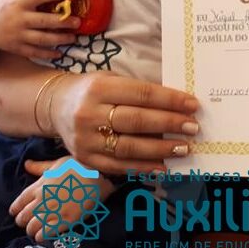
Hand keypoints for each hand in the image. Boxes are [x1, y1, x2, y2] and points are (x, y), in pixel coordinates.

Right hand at [0, 0, 79, 59]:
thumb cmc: (0, 7)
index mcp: (18, 3)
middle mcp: (19, 19)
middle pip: (43, 21)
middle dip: (62, 22)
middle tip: (77, 21)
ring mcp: (18, 35)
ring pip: (41, 39)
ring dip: (59, 39)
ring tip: (73, 38)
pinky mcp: (16, 48)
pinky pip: (34, 52)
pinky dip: (47, 54)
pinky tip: (59, 54)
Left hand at [9, 157, 114, 241]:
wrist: (99, 177)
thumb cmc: (79, 167)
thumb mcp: (59, 163)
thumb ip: (41, 167)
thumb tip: (26, 164)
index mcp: (41, 185)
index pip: (19, 202)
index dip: (16, 209)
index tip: (16, 212)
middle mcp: (44, 200)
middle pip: (23, 217)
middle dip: (22, 221)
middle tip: (27, 221)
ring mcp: (54, 211)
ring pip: (32, 227)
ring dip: (31, 230)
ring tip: (35, 229)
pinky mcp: (64, 221)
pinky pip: (45, 234)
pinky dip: (41, 235)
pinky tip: (43, 234)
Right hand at [48, 72, 200, 173]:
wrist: (55, 105)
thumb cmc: (93, 89)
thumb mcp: (112, 79)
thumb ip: (139, 91)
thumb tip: (176, 104)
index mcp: (99, 88)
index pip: (141, 94)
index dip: (170, 100)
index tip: (192, 105)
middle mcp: (89, 113)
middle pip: (136, 120)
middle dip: (169, 124)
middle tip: (193, 127)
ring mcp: (85, 139)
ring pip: (129, 147)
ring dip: (161, 149)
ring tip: (184, 148)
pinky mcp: (85, 159)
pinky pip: (118, 166)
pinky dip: (143, 167)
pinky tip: (163, 166)